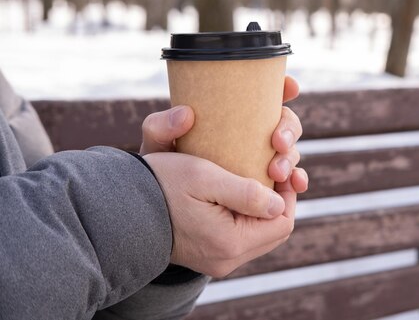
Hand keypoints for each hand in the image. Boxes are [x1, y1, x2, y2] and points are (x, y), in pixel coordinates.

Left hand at [140, 76, 308, 192]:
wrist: (165, 212)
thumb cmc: (162, 174)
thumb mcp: (156, 149)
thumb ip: (159, 128)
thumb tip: (186, 114)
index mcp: (232, 119)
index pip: (264, 96)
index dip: (283, 88)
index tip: (290, 86)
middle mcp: (253, 137)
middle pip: (285, 123)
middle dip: (289, 129)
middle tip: (278, 142)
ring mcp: (261, 163)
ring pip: (290, 152)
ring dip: (291, 158)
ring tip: (277, 171)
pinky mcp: (267, 188)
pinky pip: (291, 182)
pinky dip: (298, 181)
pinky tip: (297, 184)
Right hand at [143, 152, 295, 277]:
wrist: (120, 210)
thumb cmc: (160, 186)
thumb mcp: (203, 177)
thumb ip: (246, 192)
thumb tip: (279, 204)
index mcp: (230, 242)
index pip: (283, 221)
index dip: (287, 192)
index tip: (277, 167)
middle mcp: (228, 260)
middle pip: (275, 230)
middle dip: (278, 200)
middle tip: (269, 170)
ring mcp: (218, 262)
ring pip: (261, 234)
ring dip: (263, 208)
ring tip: (254, 179)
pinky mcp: (210, 257)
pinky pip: (243, 237)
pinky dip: (247, 216)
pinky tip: (237, 194)